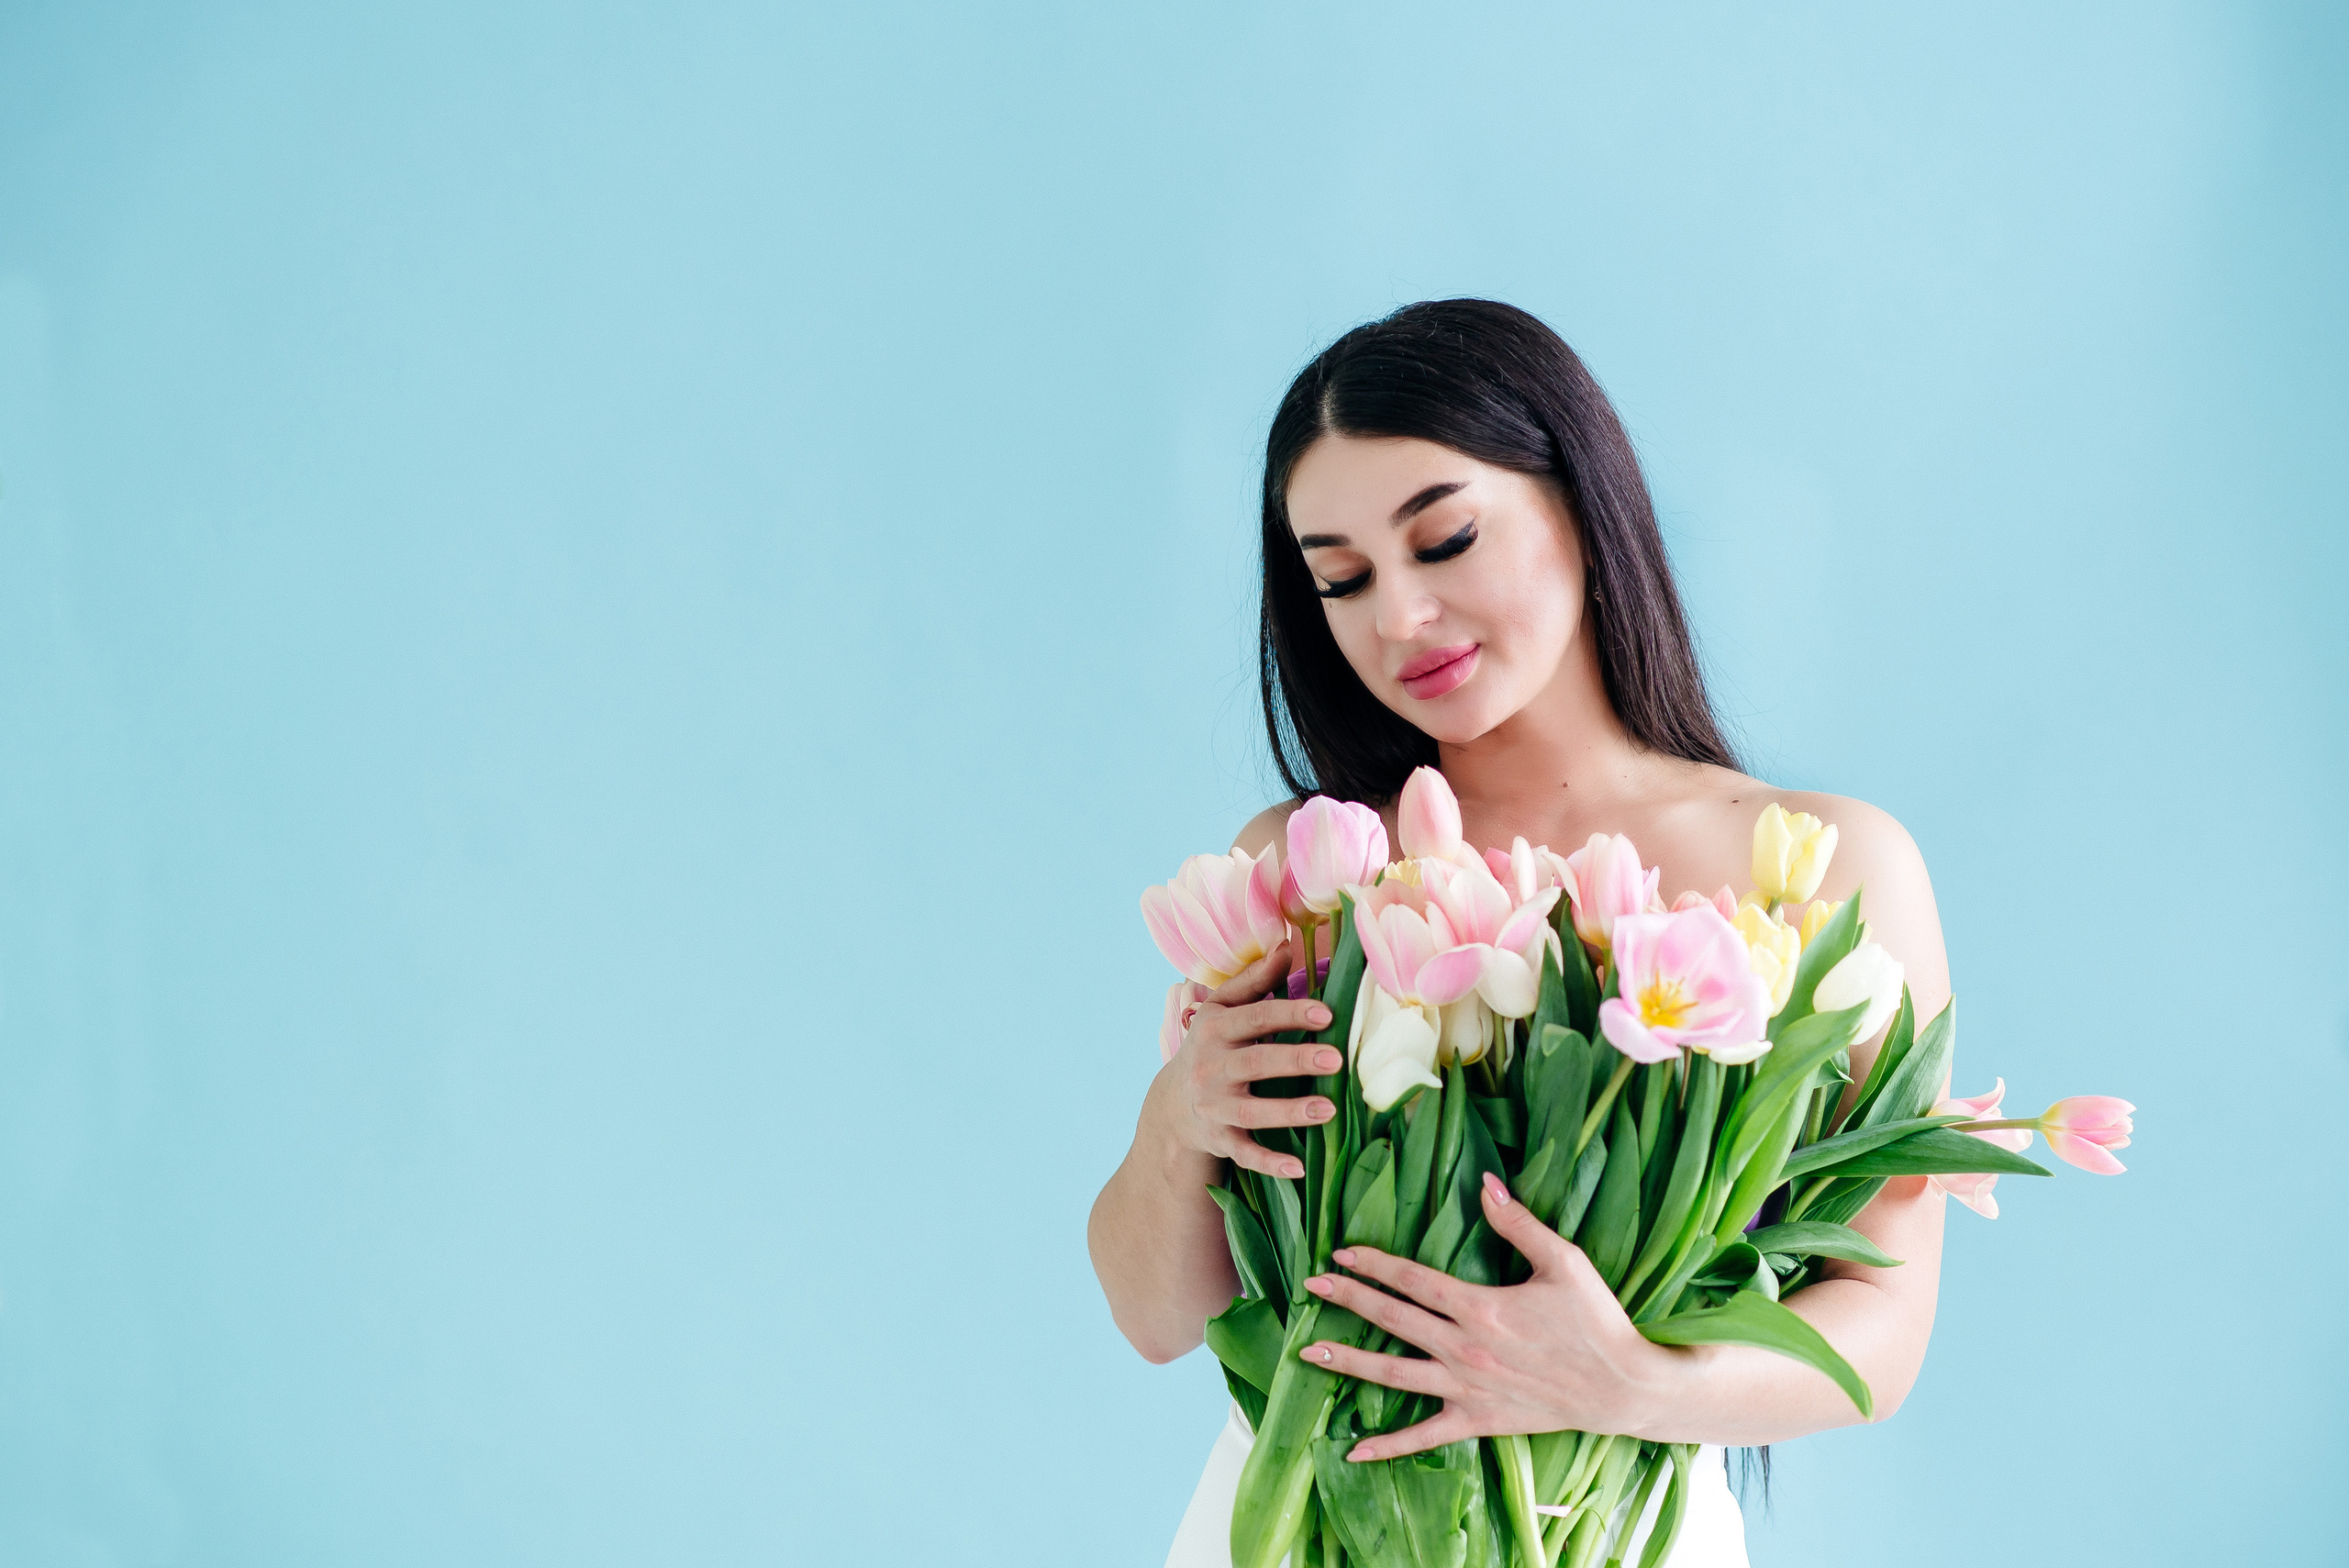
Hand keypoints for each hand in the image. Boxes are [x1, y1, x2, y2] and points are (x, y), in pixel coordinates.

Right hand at [1153, 942, 1340, 1179]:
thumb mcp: (1222, 1011)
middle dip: (1296, 1061)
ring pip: (1253, 1111)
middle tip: (1336, 1059)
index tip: (1326, 1014)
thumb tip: (1285, 944)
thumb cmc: (1210, 1047)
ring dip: (1290, 1112)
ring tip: (1328, 1110)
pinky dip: (1269, 1163)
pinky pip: (1245, 1153)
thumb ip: (1255, 981)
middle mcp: (1211, 1068)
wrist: (1171, 1106)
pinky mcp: (1218, 1139)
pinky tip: (1299, 1168)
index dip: (1290, 1014)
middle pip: (1257, 1062)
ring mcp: (1214, 1107)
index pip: (1256, 1017)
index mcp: (1215, 1029)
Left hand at [1298, 1171, 1684, 1459]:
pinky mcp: (1478, 1420)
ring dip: (1350, 1362)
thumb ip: (1518, 1222)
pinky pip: (1425, 1436)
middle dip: (1349, 1300)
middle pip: (1393, 1318)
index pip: (1412, 1279)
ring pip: (1394, 1374)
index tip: (1341, 1254)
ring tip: (1309, 1353)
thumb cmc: (1596, 1319)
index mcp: (1480, 1306)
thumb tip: (1485, 1183)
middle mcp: (1465, 1348)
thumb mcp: (1563, 1260)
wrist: (1624, 1386)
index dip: (1374, 1264)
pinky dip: (1388, 1444)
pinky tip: (1353, 1449)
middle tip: (1311, 1286)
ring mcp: (1467, 1388)